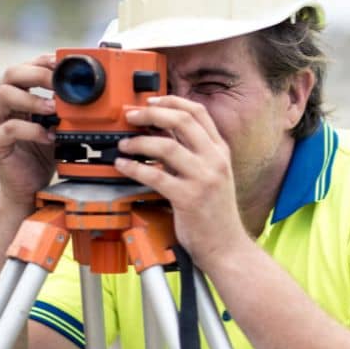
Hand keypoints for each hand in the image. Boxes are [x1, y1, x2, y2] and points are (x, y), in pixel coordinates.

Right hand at [0, 54, 57, 208]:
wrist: (30, 187)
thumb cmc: (43, 153)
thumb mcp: (59, 125)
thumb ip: (66, 108)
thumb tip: (89, 92)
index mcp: (16, 96)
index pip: (25, 68)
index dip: (43, 61)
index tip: (63, 62)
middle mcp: (0, 105)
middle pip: (10, 74)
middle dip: (37, 74)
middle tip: (59, 82)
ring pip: (4, 96)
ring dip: (33, 99)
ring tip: (54, 108)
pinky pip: (10, 129)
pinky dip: (32, 130)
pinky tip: (49, 136)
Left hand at [114, 96, 249, 267]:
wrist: (226, 247)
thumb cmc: (214, 214)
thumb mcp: (211, 175)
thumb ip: (192, 153)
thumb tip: (161, 133)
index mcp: (220, 151)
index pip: (198, 113)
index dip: (172, 101)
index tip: (150, 101)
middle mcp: (215, 160)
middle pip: (182, 121)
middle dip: (151, 114)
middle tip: (131, 116)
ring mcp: (203, 179)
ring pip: (167, 146)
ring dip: (139, 142)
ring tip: (124, 144)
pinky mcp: (188, 198)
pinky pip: (155, 176)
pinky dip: (134, 168)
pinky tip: (123, 166)